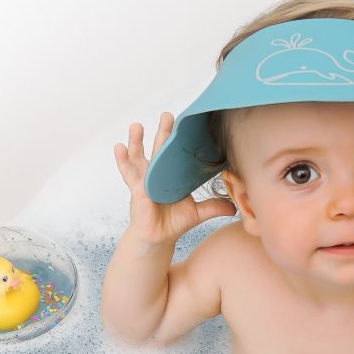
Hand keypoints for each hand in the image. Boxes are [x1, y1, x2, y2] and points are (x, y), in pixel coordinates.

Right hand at [113, 112, 235, 246]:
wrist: (159, 238)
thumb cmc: (174, 223)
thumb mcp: (198, 213)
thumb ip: (214, 207)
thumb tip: (235, 206)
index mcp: (172, 176)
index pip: (177, 154)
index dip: (181, 141)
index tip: (187, 124)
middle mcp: (157, 174)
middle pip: (160, 149)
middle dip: (163, 132)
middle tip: (168, 115)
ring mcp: (145, 180)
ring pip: (139, 157)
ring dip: (136, 141)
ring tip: (136, 125)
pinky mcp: (137, 189)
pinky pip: (128, 173)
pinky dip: (122, 160)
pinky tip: (118, 147)